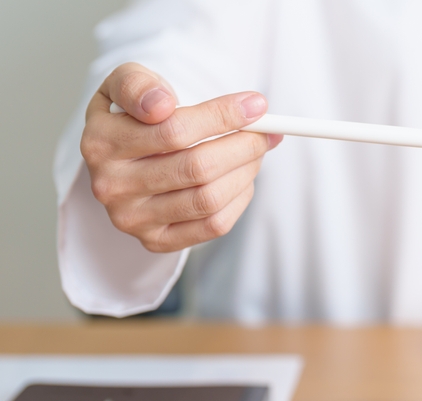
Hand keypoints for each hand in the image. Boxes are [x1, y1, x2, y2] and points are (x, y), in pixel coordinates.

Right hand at [81, 62, 281, 251]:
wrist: (123, 157)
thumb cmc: (135, 114)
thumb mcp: (126, 84)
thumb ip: (138, 84)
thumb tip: (163, 103)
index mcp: (101, 142)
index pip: (174, 130)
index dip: (223, 116)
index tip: (257, 104)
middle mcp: (111, 185)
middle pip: (197, 167)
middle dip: (244, 145)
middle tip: (266, 131)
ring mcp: (132, 218)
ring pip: (209, 198)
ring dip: (246, 171)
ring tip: (256, 150)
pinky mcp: (156, 240)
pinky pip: (213, 225)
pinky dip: (239, 198)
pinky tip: (242, 178)